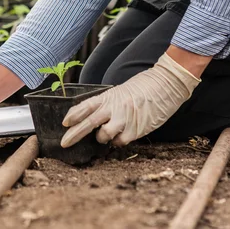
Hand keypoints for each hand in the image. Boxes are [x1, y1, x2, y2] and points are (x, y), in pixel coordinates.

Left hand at [60, 53, 200, 147]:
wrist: (165, 85)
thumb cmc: (142, 88)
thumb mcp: (120, 92)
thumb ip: (106, 103)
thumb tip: (93, 118)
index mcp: (108, 96)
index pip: (86, 105)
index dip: (73, 114)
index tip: (64, 123)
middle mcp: (114, 107)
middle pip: (89, 122)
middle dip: (74, 134)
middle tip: (64, 143)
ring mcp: (124, 119)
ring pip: (103, 135)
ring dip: (101, 138)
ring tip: (106, 135)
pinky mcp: (136, 130)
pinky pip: (120, 142)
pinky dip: (117, 142)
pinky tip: (122, 136)